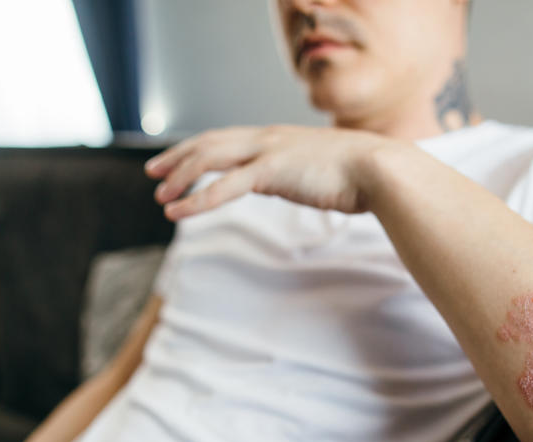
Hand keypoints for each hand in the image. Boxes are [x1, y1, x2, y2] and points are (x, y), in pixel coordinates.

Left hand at [144, 125, 395, 219]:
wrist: (380, 170)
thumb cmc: (359, 175)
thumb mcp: (318, 170)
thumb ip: (295, 173)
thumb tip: (283, 183)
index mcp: (278, 138)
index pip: (226, 138)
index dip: (197, 148)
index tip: (177, 160)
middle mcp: (268, 138)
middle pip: (209, 142)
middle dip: (177, 157)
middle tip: (152, 172)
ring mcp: (268, 152)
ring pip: (209, 160)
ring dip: (180, 178)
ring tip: (160, 197)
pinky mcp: (272, 172)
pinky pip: (224, 187)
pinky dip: (196, 199)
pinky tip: (178, 212)